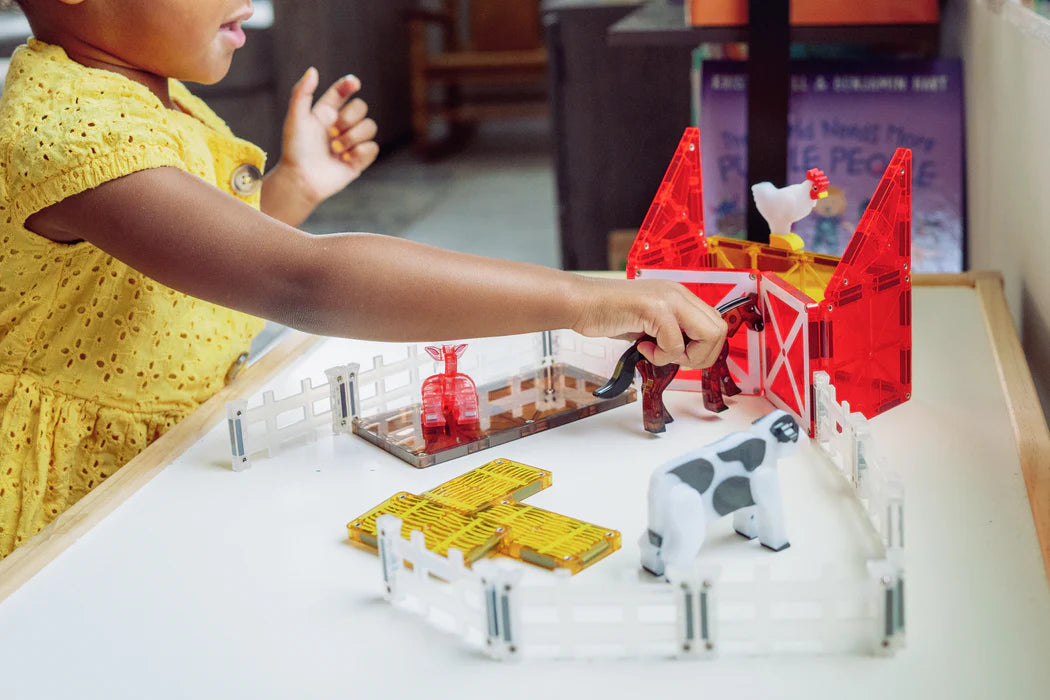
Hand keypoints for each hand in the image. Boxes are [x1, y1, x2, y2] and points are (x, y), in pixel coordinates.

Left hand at [276, 67, 379, 206]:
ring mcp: (352, 142)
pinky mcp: (360, 159)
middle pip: (361, 107)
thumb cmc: (295, 150)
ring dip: (352, 137)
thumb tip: (313, 70)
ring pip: (370, 127)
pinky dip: (360, 152)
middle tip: (332, 133)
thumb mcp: (295, 118)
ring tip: (336, 150)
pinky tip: (345, 159)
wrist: (301, 179)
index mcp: (326, 112)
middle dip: (349, 118)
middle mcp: (341, 125)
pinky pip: (373, 147)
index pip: (343, 91)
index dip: (350, 84)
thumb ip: (302, 92)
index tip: (353, 83)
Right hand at [571, 278, 727, 368]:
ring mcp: (669, 299)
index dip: (704, 348)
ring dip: (683, 356)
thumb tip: (689, 353)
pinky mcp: (655, 309)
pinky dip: (659, 356)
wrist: (581, 303)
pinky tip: (641, 346)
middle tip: (673, 358)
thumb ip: (671, 330)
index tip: (680, 355)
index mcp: (680, 295)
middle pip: (719, 330)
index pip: (716, 323)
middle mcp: (679, 293)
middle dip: (700, 355)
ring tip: (657, 352)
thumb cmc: (608, 313)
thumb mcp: (648, 321)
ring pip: (707, 336)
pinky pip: (675, 345)